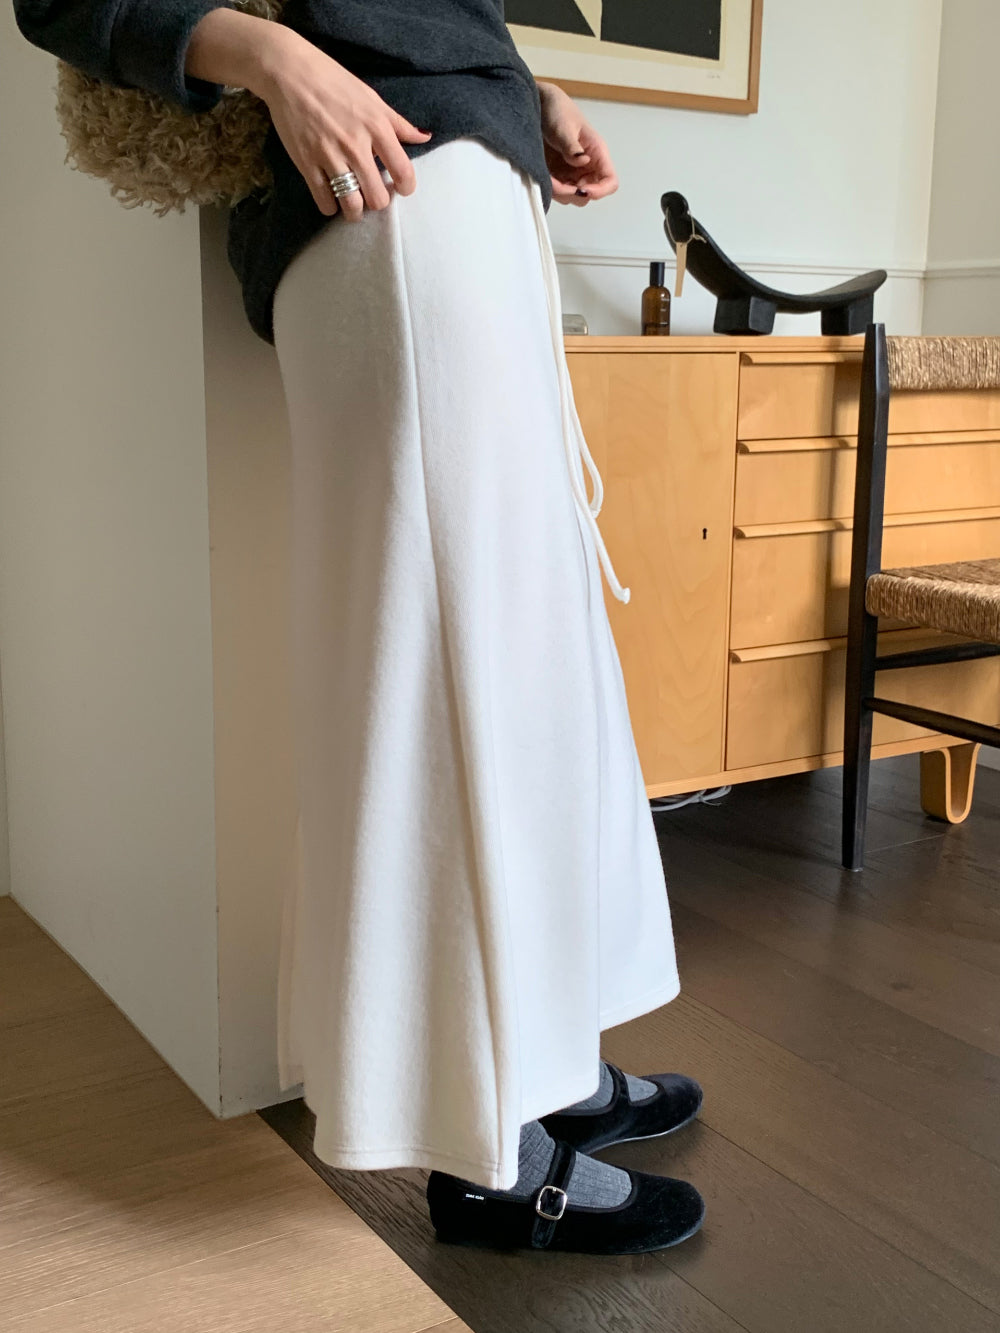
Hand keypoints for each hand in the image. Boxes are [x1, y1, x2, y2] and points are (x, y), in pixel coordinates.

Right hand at [256, 27, 432, 218]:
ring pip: (352, 205)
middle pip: (378, 198)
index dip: (406, 187)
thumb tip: (425, 137)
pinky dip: (330, 207)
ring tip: (353, 205)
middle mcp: (356, 145)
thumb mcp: (372, 98)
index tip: (400, 188)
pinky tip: (331, 199)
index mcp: (376, 127)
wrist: (290, 72)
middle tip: (371, 194)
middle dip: (377, 202)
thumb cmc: (334, 82)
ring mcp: (330, 156)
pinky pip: (324, 201)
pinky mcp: (306, 163)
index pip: (403, 171)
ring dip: (355, 211)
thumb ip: (398, 123)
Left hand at [536, 81, 617, 205]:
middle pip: (590, 194)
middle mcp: (588, 167)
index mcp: (597, 153)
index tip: (582, 190)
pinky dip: (551, 189)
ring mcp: (573, 173)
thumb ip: (572, 146)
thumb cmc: (557, 111)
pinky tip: (543, 177)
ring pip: (573, 196)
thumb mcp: (564, 127)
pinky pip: (558, 192)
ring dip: (560, 193)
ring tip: (547, 177)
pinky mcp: (559, 175)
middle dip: (574, 194)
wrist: (537, 105)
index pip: (610, 181)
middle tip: (556, 184)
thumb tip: (583, 161)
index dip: (600, 191)